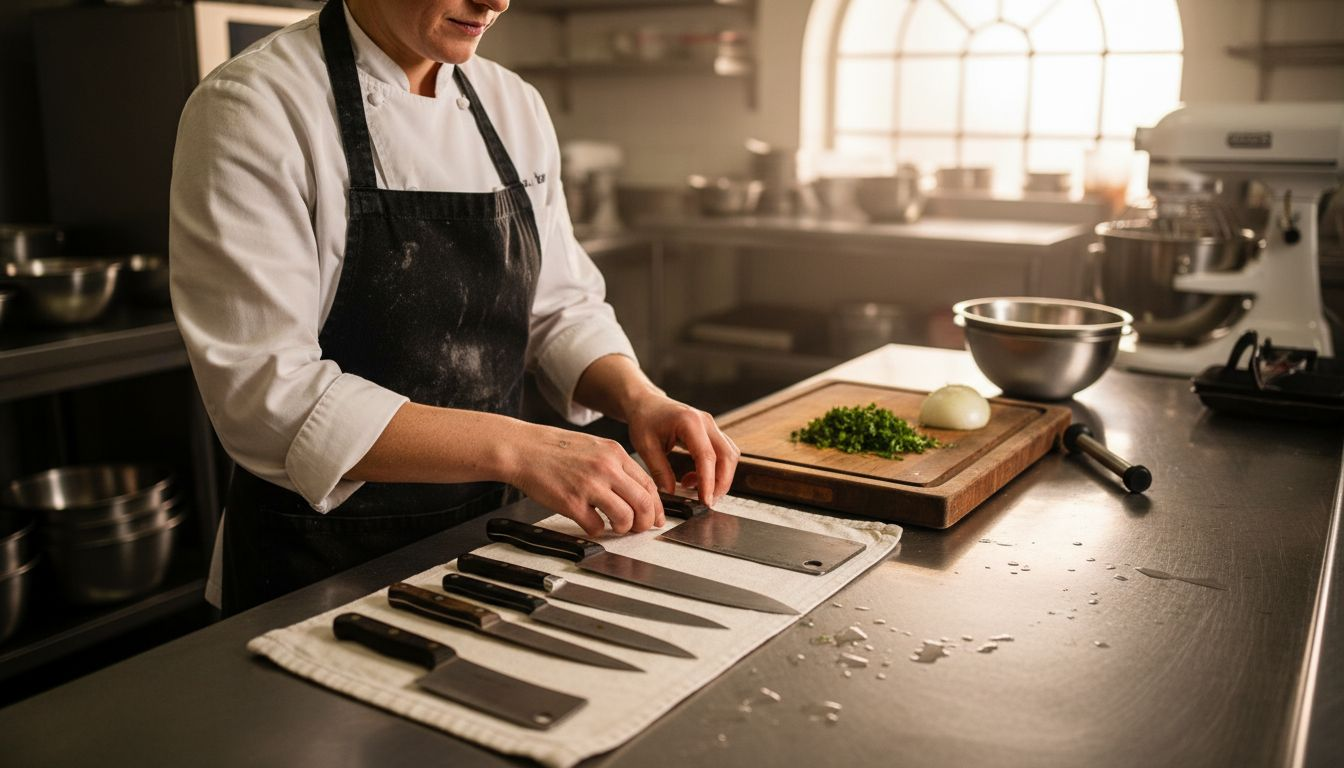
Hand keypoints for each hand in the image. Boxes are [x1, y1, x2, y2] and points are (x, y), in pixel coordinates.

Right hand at [503, 423, 660, 536]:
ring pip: (625, 518)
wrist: (523, 448)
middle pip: (643, 504)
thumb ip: (616, 466)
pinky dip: (597, 530)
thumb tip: (636, 491)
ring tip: (614, 527)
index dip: (656, 507)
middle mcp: (606, 468)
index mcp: (615, 453)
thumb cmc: (555, 449)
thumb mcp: (594, 447)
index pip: (649, 485)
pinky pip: (596, 527)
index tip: (655, 518)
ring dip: (623, 529)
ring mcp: (589, 486)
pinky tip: (590, 523)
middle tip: (639, 528)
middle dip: (645, 522)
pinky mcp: (571, 502)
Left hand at [626, 393, 739, 505]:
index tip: (705, 501)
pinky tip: (694, 478)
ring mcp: (712, 426)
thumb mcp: (645, 446)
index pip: (707, 456)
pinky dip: (716, 470)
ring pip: (730, 455)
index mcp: (689, 422)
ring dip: (720, 477)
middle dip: (721, 483)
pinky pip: (723, 453)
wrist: (646, 403)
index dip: (709, 482)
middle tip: (706, 501)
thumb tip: (672, 493)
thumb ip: (659, 470)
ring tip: (696, 490)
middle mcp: (706, 422)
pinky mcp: (712, 432)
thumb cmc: (644, 420)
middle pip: (727, 456)